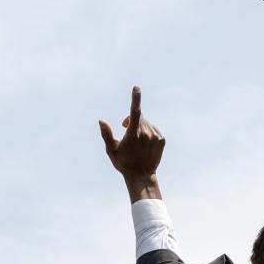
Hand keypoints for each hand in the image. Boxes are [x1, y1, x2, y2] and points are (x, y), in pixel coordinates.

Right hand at [98, 86, 163, 200]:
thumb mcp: (111, 150)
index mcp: (133, 133)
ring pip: (147, 123)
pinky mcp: (162, 139)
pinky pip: (154, 129)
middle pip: (139, 117)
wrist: (141, 175)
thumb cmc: (124, 163)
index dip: (135, 99)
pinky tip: (144, 144)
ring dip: (140, 127)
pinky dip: (148, 132)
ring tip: (136, 141)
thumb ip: (106, 134)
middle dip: (131, 120)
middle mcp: (146, 133)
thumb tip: (101, 120)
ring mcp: (155, 136)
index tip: (136, 88)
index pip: (134, 112)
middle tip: (124, 128)